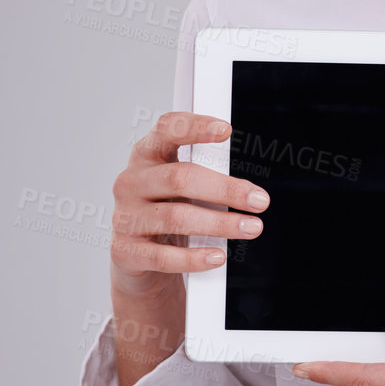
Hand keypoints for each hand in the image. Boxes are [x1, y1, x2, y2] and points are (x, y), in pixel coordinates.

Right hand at [109, 111, 269, 300]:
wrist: (136, 259)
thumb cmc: (168, 211)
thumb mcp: (183, 188)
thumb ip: (206, 177)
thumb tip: (248, 190)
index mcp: (147, 156)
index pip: (167, 130)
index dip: (194, 126)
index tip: (225, 129)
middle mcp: (131, 182)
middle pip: (179, 177)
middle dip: (226, 189)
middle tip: (260, 200)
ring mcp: (124, 217)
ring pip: (176, 217)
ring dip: (220, 224)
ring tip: (251, 228)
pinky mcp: (125, 251)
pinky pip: (164, 255)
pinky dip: (194, 257)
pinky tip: (217, 256)